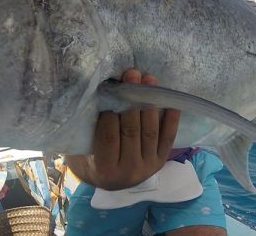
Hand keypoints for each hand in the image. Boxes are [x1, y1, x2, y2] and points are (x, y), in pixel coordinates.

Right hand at [90, 68, 180, 189]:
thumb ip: (89, 128)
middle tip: (132, 74)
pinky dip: (171, 118)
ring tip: (148, 79)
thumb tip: (97, 94)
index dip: (110, 112)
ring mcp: (148, 167)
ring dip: (151, 102)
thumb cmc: (90, 158)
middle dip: (132, 99)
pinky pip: (168, 137)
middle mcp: (129, 170)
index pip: (108, 136)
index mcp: (105, 169)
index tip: (111, 88)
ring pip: (150, 131)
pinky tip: (171, 100)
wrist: (110, 182)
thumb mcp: (83, 148)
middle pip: (131, 131)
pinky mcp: (161, 161)